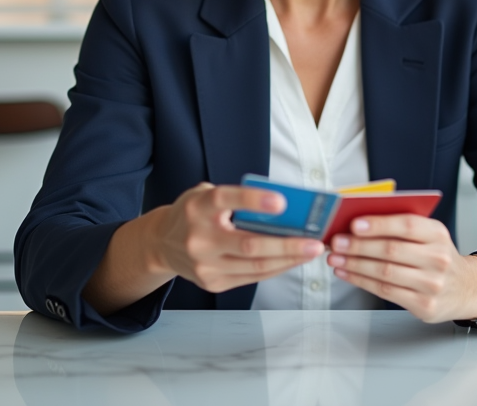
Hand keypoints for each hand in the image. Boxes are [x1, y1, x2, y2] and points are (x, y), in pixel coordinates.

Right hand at [152, 182, 324, 292]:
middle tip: (314, 241)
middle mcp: (199, 238)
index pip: (226, 199)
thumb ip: (237, 199)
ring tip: (311, 251)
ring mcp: (204, 265)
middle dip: (287, 244)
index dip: (253, 199)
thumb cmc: (193, 213)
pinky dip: (275, 268)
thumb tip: (283, 210)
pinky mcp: (211, 282)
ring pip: (254, 265)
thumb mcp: (206, 195)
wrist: (161, 244)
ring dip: (288, 259)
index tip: (282, 201)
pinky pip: (251, 277)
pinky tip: (292, 260)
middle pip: (249, 244)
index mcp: (198, 207)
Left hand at [326, 214, 476, 322]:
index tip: (354, 224)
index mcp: (437, 234)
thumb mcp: (429, 235)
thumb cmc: (438, 256)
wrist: (465, 288)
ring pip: (385, 272)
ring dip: (355, 265)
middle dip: (358, 246)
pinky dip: (361, 281)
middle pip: (391, 250)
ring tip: (336, 259)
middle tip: (336, 242)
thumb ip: (400, 226)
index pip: (406, 225)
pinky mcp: (424, 305)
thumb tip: (358, 223)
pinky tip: (347, 274)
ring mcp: (432, 284)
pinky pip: (385, 292)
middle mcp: (438, 259)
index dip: (378, 225)